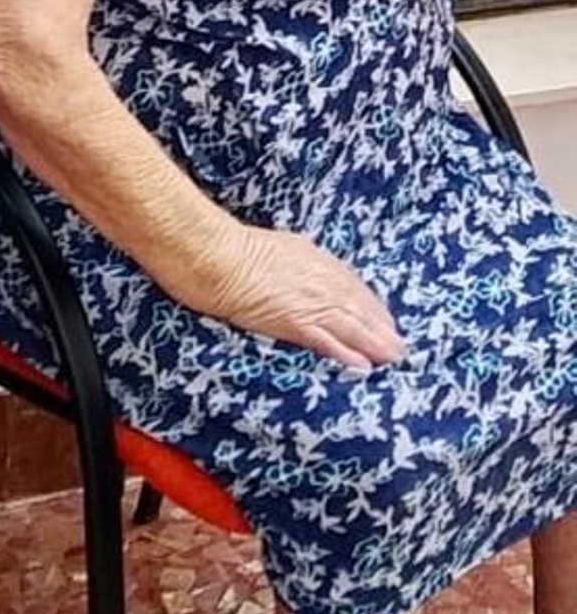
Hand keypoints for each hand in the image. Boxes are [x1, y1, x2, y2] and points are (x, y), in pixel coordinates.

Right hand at [204, 225, 406, 370]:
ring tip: (392, 359)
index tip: (382, 321)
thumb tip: (302, 273)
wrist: (214, 255)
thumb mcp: (276, 248)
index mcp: (314, 259)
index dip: (370, 306)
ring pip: (351, 326)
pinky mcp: (295, 321)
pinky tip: (362, 366)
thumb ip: (296, 263)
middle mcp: (319, 279)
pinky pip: (327, 341)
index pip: (352, 286)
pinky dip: (346, 353)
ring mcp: (309, 301)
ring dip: (374, 343)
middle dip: (380, 328)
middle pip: (359, 307)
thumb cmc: (234, 248)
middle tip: (398, 347)